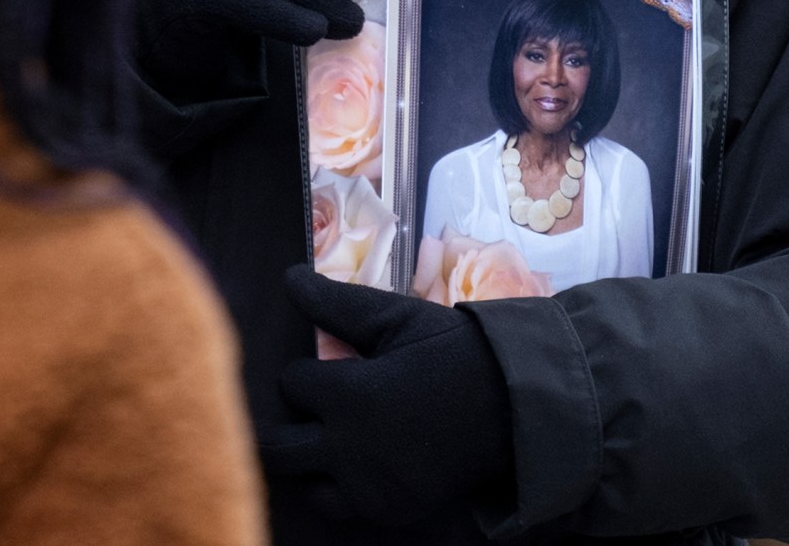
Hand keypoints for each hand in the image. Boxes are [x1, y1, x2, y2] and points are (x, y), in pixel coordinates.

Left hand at [261, 265, 512, 525]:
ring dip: (308, 462)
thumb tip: (287, 277)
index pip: (290, 384)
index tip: (326, 368)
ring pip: (305, 485)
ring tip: (329, 440)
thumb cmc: (452, 351)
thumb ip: (334, 303)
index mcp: (350, 395)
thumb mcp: (395, 318)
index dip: (304, 372)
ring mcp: (370, 487)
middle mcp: (351, 450)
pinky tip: (359, 464)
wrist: (513, 403)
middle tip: (301, 412)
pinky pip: (343, 508)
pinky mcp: (390, 510)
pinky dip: (342, 488)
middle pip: (275, 449)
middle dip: (279, 425)